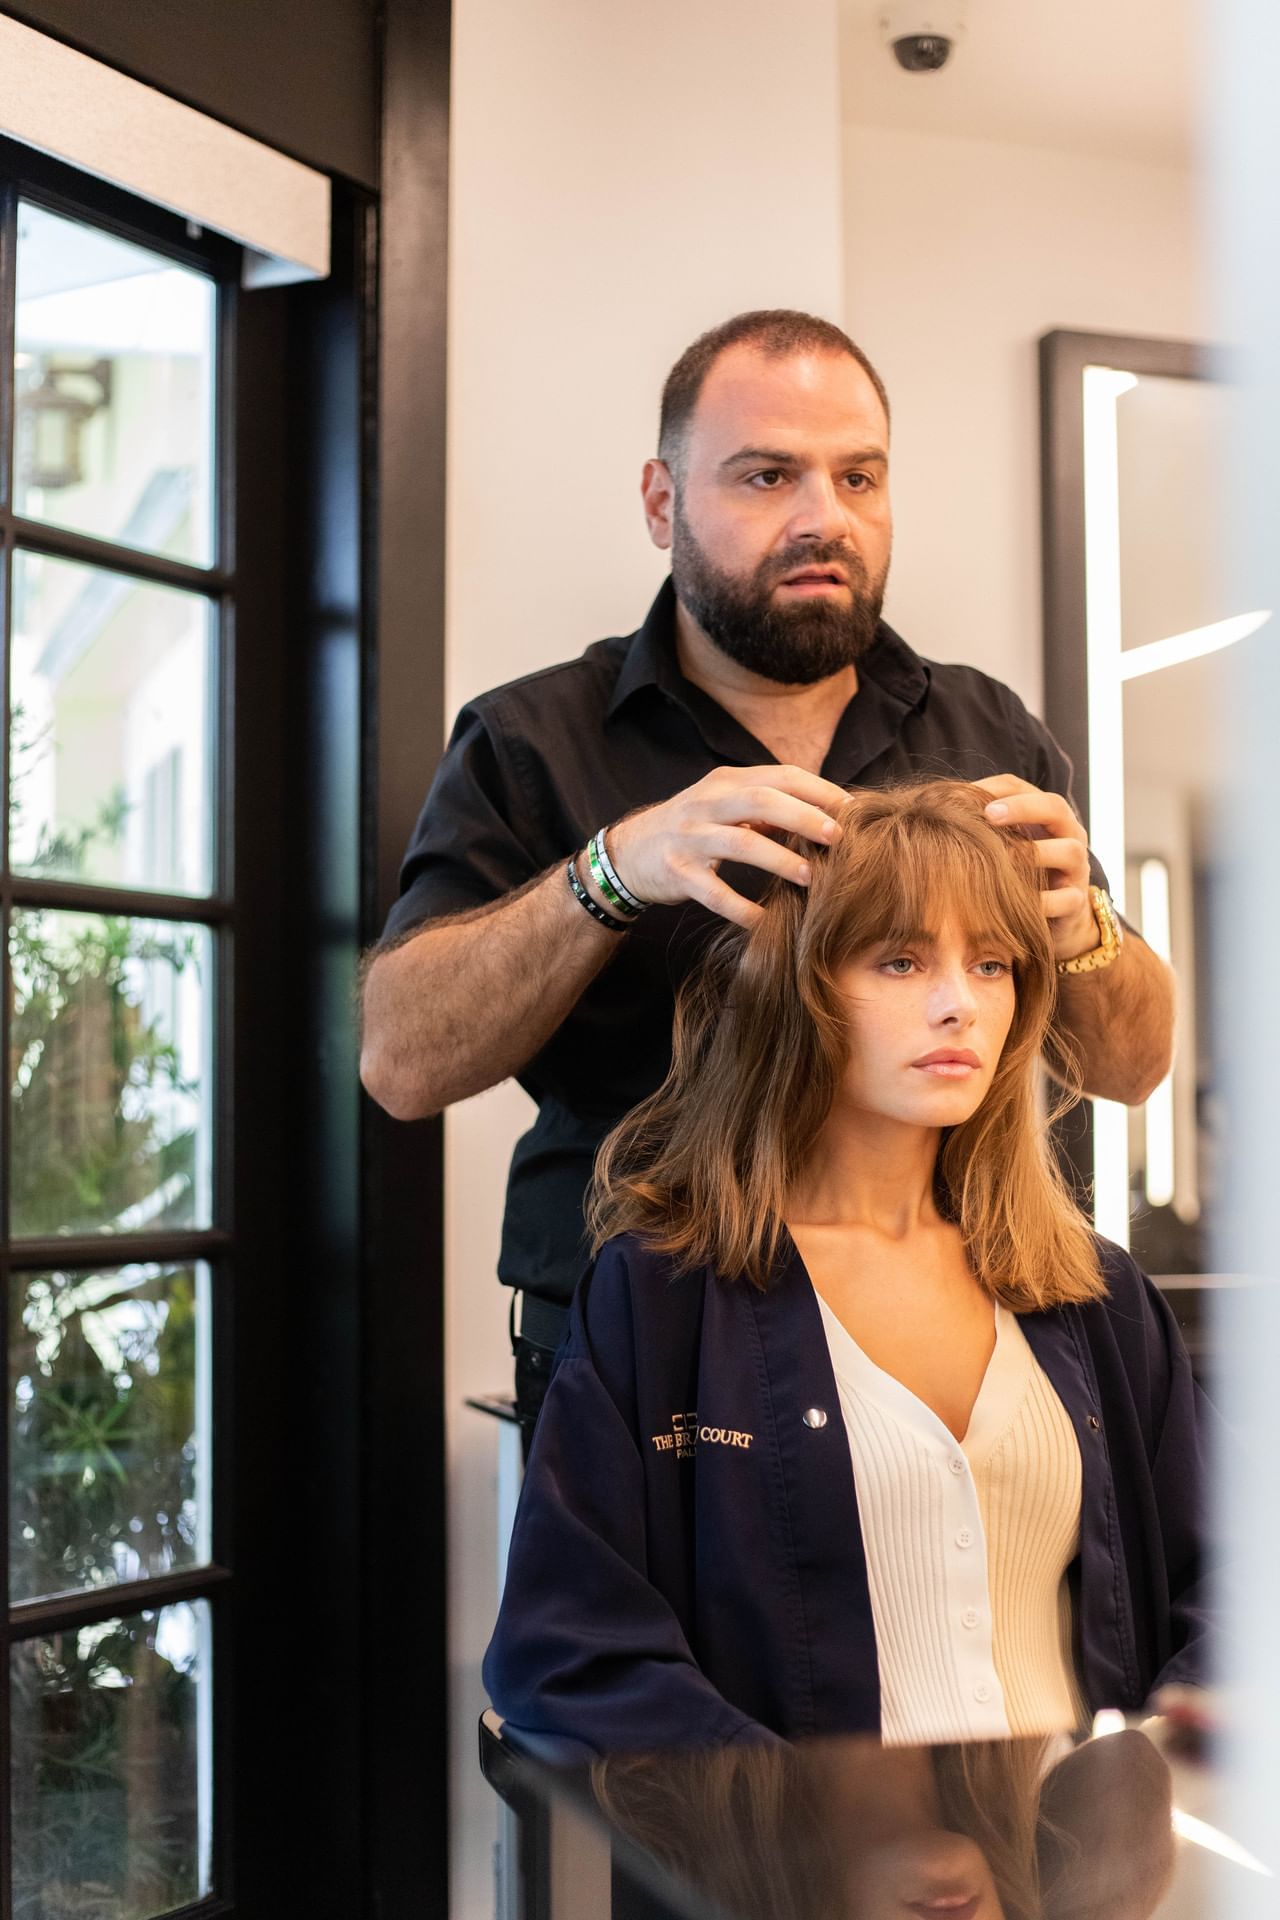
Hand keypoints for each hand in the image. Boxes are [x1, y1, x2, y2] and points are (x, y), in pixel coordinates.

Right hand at [606, 765, 846, 929]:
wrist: (630, 853)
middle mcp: (706, 804)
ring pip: (740, 843)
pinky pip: (716, 894)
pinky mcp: (678, 874)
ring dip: (780, 860)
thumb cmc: (693, 828)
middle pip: (761, 800)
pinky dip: (743, 909)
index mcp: (726, 782)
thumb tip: (828, 815)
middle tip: (839, 838)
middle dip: (804, 817)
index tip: (853, 810)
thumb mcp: (726, 805)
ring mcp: (689, 838)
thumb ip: (769, 807)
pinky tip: (766, 920)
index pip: (780, 775)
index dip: (819, 790)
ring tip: (812, 878)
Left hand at [975, 774, 1097, 961]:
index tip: (964, 795)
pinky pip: (1066, 899)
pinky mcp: (1076, 903)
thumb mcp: (1003, 846)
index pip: (1023, 788)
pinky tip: (1018, 902)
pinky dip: (1043, 901)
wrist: (1057, 916)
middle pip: (1055, 808)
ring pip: (1069, 851)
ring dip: (1035, 853)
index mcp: (1046, 816)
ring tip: (1003, 859)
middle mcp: (1069, 836)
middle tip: (988, 815)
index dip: (994, 789)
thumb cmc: (1019, 874)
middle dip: (1022, 808)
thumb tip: (934, 808)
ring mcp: (1076, 869)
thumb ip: (980, 828)